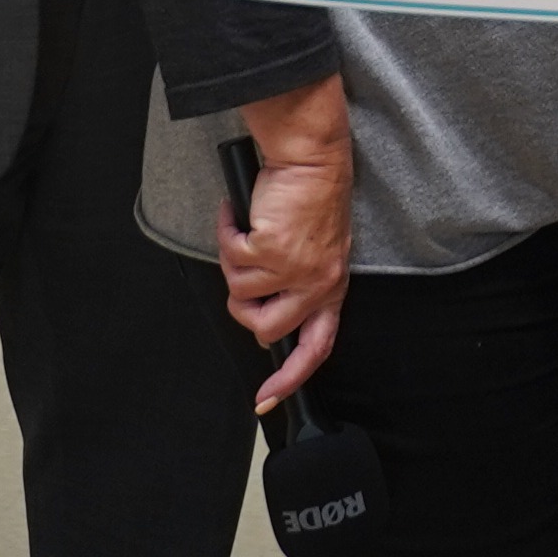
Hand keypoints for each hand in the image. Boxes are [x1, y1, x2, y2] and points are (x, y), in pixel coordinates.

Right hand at [222, 74, 352, 408]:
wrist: (313, 157)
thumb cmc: (314, 197)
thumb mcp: (320, 249)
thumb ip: (302, 283)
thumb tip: (267, 315)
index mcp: (332, 288)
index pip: (316, 348)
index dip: (290, 379)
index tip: (266, 399)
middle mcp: (316, 284)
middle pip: (266, 329)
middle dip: (243, 307)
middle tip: (242, 272)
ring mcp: (293, 269)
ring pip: (240, 291)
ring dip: (233, 260)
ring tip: (247, 230)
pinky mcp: (270, 249)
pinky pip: (229, 255)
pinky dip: (226, 232)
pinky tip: (237, 213)